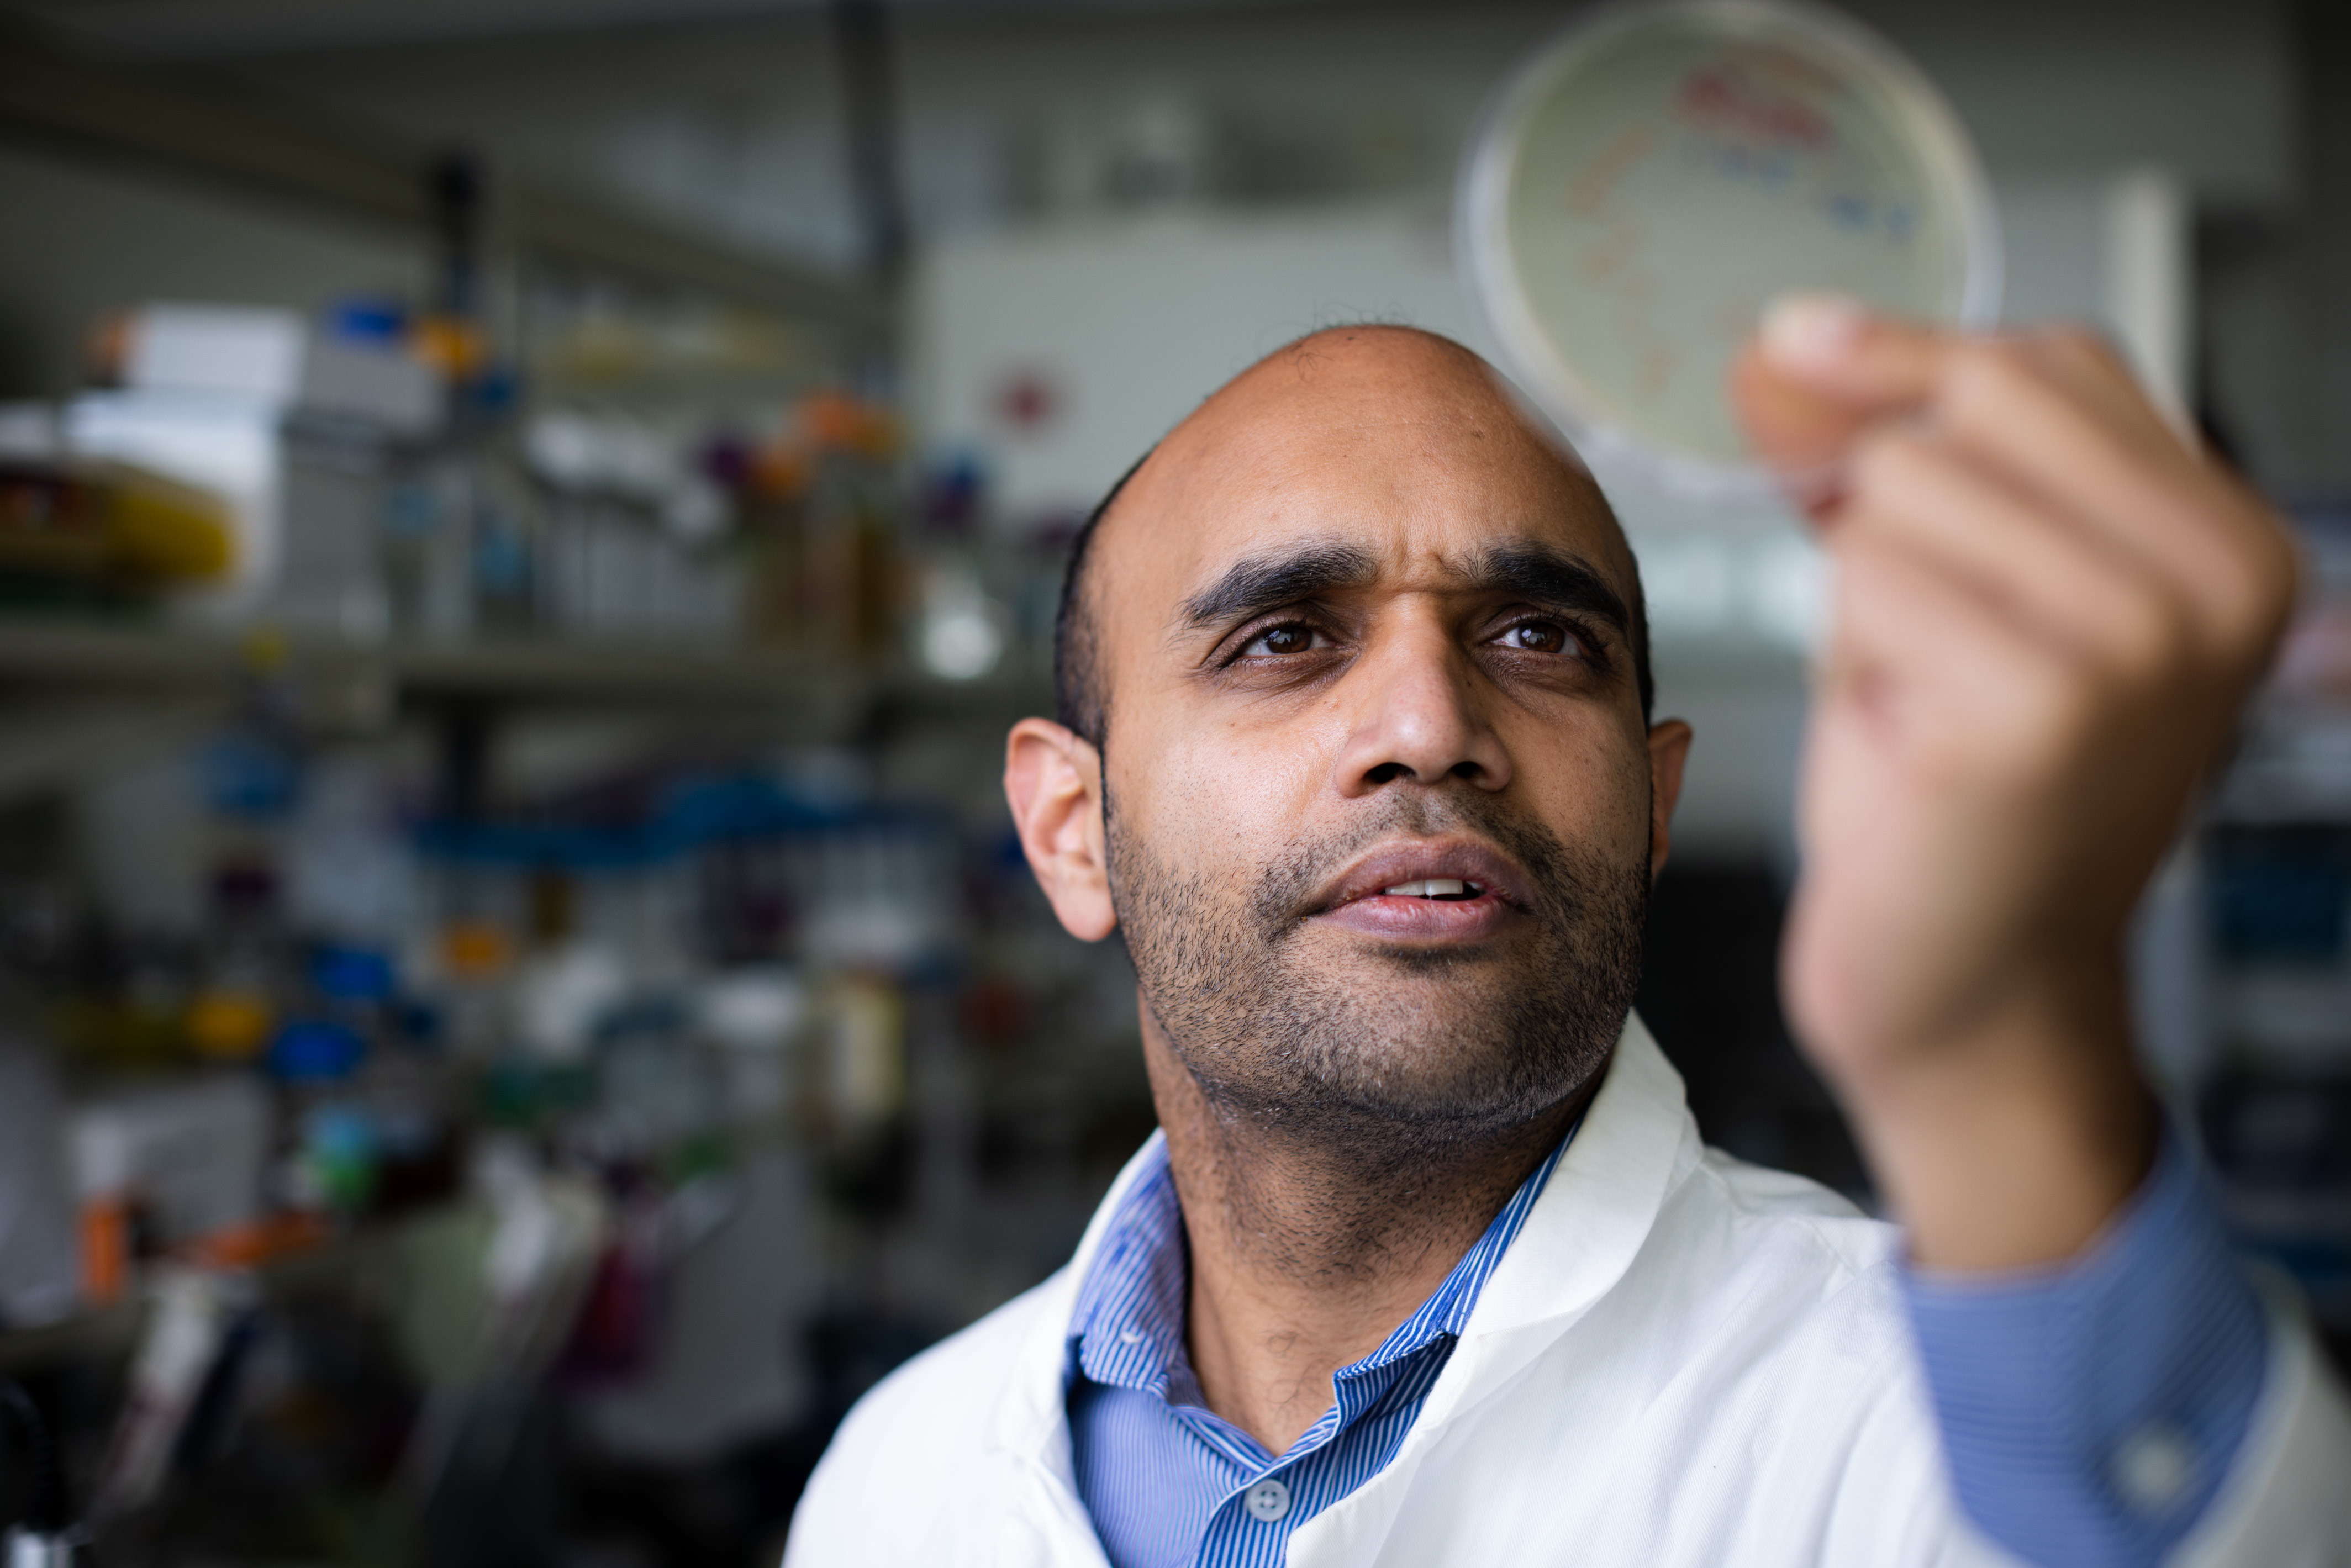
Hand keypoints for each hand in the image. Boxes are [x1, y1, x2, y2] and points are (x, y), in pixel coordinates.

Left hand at [1732, 296, 2297, 1268]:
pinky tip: (1908, 744)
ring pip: (1897, 494)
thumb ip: (1891, 459)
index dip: (1901, 365)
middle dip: (1886, 510)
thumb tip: (1783, 340)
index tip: (1807, 375)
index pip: (2046, 360)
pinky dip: (1850, 659)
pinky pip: (1865, 582)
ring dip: (1865, 599)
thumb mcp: (1954, 593)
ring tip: (1923, 701)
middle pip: (1962, 410)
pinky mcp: (2037, 710)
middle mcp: (2212, 585)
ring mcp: (2136, 646)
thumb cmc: (1954, 797)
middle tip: (1920, 638)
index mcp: (2228, 542)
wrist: (1968, 992)